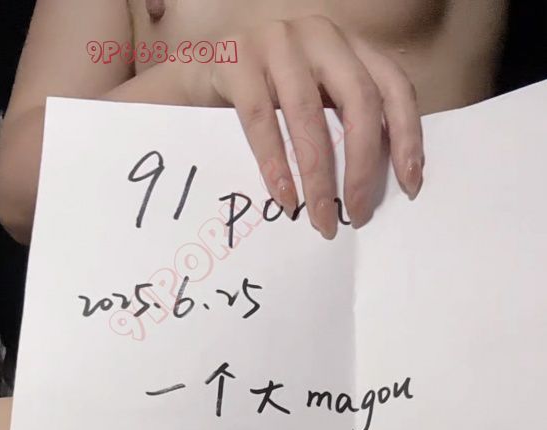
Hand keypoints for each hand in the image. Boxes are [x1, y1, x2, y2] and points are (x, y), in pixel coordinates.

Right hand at [208, 15, 423, 238]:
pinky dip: (275, 164)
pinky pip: (261, 119)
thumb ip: (343, 125)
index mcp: (349, 46)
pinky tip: (285, 197)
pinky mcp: (236, 57)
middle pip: (359, 99)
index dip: (406, 136)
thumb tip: (371, 189)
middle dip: (363, 165)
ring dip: (318, 175)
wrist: (198, 73)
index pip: (393, 87)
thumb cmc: (265, 97)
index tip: (408, 184)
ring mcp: (276, 41)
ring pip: (309, 113)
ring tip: (321, 218)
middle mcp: (319, 35)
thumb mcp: (314, 103)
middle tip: (358, 213)